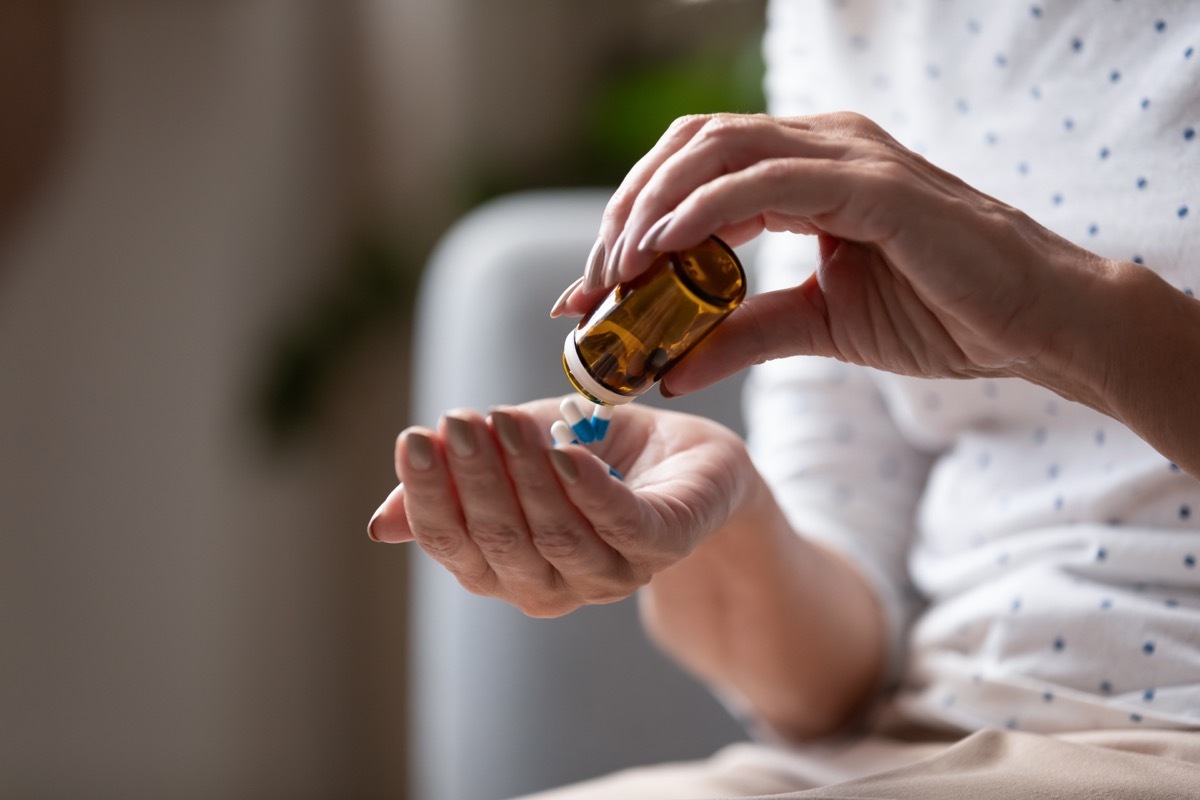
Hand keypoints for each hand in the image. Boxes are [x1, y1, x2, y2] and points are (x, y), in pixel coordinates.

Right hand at [369, 398, 752, 617]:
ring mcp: (611, 572)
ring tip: (504, 420)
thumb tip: (381, 524)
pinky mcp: (663, 544)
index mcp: (508, 568)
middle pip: (501, 542)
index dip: (430, 497)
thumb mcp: (514, 459)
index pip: (454, 544)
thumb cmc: (591, 456)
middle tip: (460, 420)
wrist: (685, 458)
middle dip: (475, 479)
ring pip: (556, 535)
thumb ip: (458, 483)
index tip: (414, 438)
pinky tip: (565, 454)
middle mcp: (555, 584)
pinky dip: (589, 493)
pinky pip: (621, 526)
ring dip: (525, 477)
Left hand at [554, 112, 1117, 399]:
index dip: (630, 222)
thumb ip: (741, 335)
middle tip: (589, 285)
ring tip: (613, 274)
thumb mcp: (817, 328)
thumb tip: (668, 369)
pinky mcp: (872, 185)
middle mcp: (821, 144)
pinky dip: (701, 212)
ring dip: (650, 210)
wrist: (1035, 325)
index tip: (588, 292)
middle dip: (625, 213)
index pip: (692, 172)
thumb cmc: (939, 315)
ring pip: (715, 151)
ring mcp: (847, 155)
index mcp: (806, 169)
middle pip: (688, 149)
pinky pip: (764, 182)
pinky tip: (660, 252)